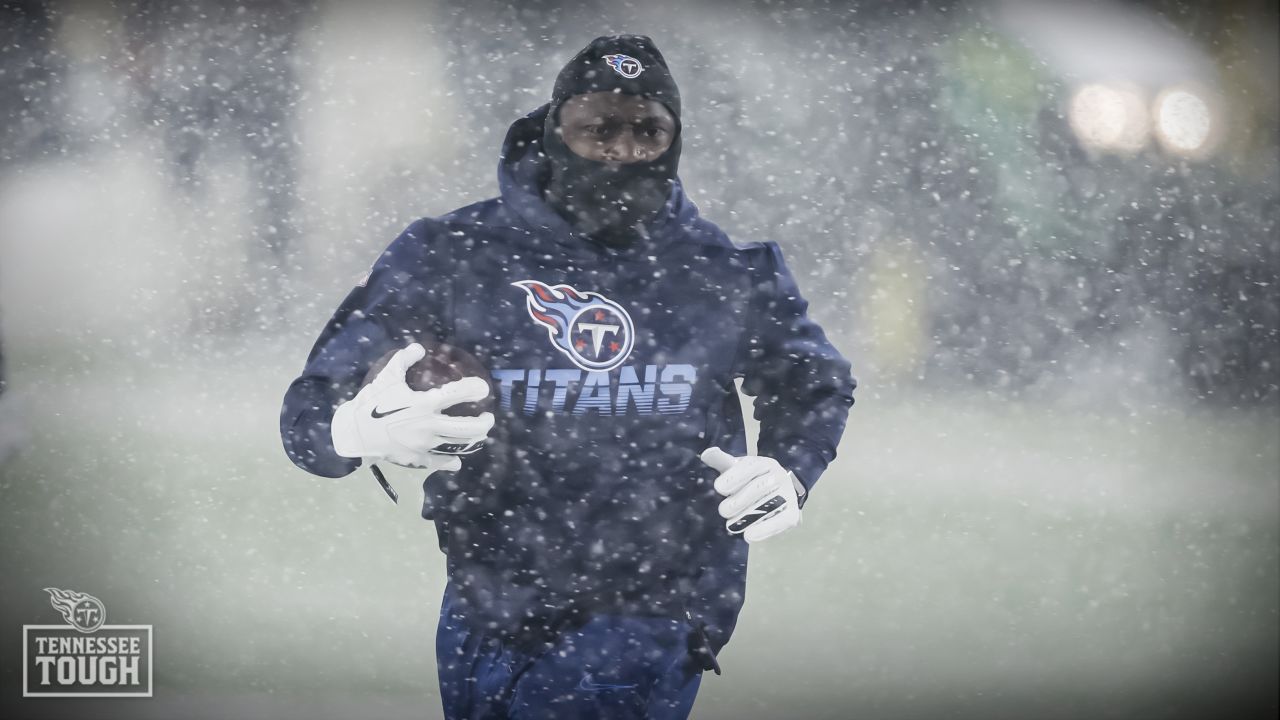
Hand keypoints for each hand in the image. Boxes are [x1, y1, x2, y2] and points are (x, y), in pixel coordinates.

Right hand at [331, 343, 494, 467]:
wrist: (354, 433)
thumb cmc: (372, 404)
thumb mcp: (386, 378)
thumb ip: (403, 360)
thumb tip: (419, 347)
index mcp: (422, 405)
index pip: (456, 395)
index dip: (473, 389)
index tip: (482, 388)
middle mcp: (428, 427)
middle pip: (466, 428)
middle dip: (483, 423)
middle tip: (488, 417)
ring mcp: (424, 445)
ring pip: (459, 446)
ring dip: (474, 440)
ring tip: (480, 434)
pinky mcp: (418, 459)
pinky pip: (440, 462)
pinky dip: (452, 462)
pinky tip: (457, 461)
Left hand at [699, 447, 802, 542]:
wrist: (782, 490)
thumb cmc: (752, 479)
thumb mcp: (738, 468)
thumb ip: (722, 462)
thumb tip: (706, 453)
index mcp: (764, 463)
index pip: (749, 468)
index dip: (733, 478)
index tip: (719, 488)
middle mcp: (779, 476)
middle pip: (758, 487)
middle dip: (738, 500)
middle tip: (723, 511)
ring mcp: (788, 494)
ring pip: (768, 506)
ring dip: (748, 516)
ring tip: (731, 526)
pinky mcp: (792, 513)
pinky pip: (780, 522)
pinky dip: (764, 530)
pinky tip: (748, 536)